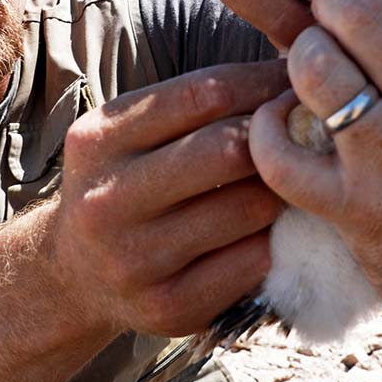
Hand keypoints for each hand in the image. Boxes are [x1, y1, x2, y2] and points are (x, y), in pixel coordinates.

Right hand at [52, 60, 289, 336]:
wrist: (75, 273)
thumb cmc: (125, 183)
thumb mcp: (128, 134)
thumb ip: (190, 105)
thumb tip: (286, 73)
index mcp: (98, 140)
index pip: (202, 93)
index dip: (262, 83)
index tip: (296, 81)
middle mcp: (108, 198)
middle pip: (227, 150)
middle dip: (276, 138)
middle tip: (305, 134)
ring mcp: (136, 258)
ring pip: (249, 208)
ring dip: (281, 192)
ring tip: (288, 183)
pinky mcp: (169, 307)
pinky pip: (252, 262)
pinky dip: (271, 241)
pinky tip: (267, 232)